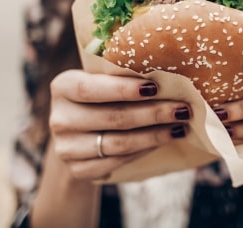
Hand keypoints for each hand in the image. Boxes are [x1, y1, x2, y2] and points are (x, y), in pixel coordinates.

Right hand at [48, 70, 190, 179]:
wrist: (78, 132)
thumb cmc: (99, 96)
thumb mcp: (100, 79)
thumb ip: (121, 75)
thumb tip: (167, 72)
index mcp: (63, 87)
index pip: (92, 88)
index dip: (123, 89)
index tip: (155, 86)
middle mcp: (59, 118)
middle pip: (112, 117)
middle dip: (152, 113)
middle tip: (182, 108)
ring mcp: (66, 148)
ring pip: (118, 143)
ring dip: (154, 135)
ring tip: (180, 126)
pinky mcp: (78, 170)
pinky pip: (118, 161)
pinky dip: (145, 150)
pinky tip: (163, 140)